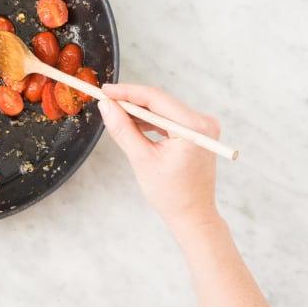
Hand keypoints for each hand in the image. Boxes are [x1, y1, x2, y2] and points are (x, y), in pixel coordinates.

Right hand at [97, 84, 220, 230]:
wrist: (193, 216)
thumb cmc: (171, 194)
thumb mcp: (142, 159)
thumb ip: (123, 129)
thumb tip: (106, 106)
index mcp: (194, 127)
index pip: (156, 99)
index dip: (127, 92)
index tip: (105, 90)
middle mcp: (203, 122)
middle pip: (160, 102)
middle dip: (130, 102)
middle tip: (105, 101)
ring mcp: (201, 127)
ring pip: (162, 110)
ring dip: (138, 112)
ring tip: (114, 116)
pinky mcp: (196, 133)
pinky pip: (168, 119)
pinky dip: (149, 121)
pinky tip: (131, 125)